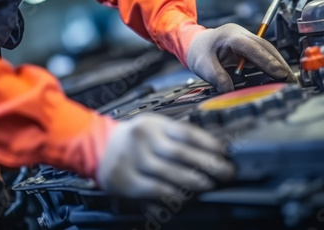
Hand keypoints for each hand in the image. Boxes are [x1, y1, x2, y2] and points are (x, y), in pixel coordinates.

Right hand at [96, 114, 234, 197]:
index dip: (209, 143)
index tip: (225, 152)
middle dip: (208, 165)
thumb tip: (210, 149)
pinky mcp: (126, 182)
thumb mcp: (153, 126)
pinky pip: (154, 192)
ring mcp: (133, 161)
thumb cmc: (133, 138)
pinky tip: (184, 198)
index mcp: (153, 125)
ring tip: (208, 185)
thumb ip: (176, 135)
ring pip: (169, 175)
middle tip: (225, 172)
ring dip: (193, 183)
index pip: (186, 132)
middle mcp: (143, 141)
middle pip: (181, 154)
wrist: (98, 147)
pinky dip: (172, 197)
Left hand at [186, 23, 296, 92]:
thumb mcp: (203, 66)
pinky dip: (272, 65)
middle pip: (265, 47)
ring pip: (268, 50)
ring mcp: (246, 38)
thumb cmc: (199, 51)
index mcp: (229, 35)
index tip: (279, 73)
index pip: (252, 47)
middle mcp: (241, 34)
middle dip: (279, 63)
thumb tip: (230, 92)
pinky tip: (279, 76)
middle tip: (291, 80)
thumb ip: (217, 78)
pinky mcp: (249, 46)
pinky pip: (263, 54)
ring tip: (289, 81)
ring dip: (279, 64)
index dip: (267, 60)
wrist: (195, 43)